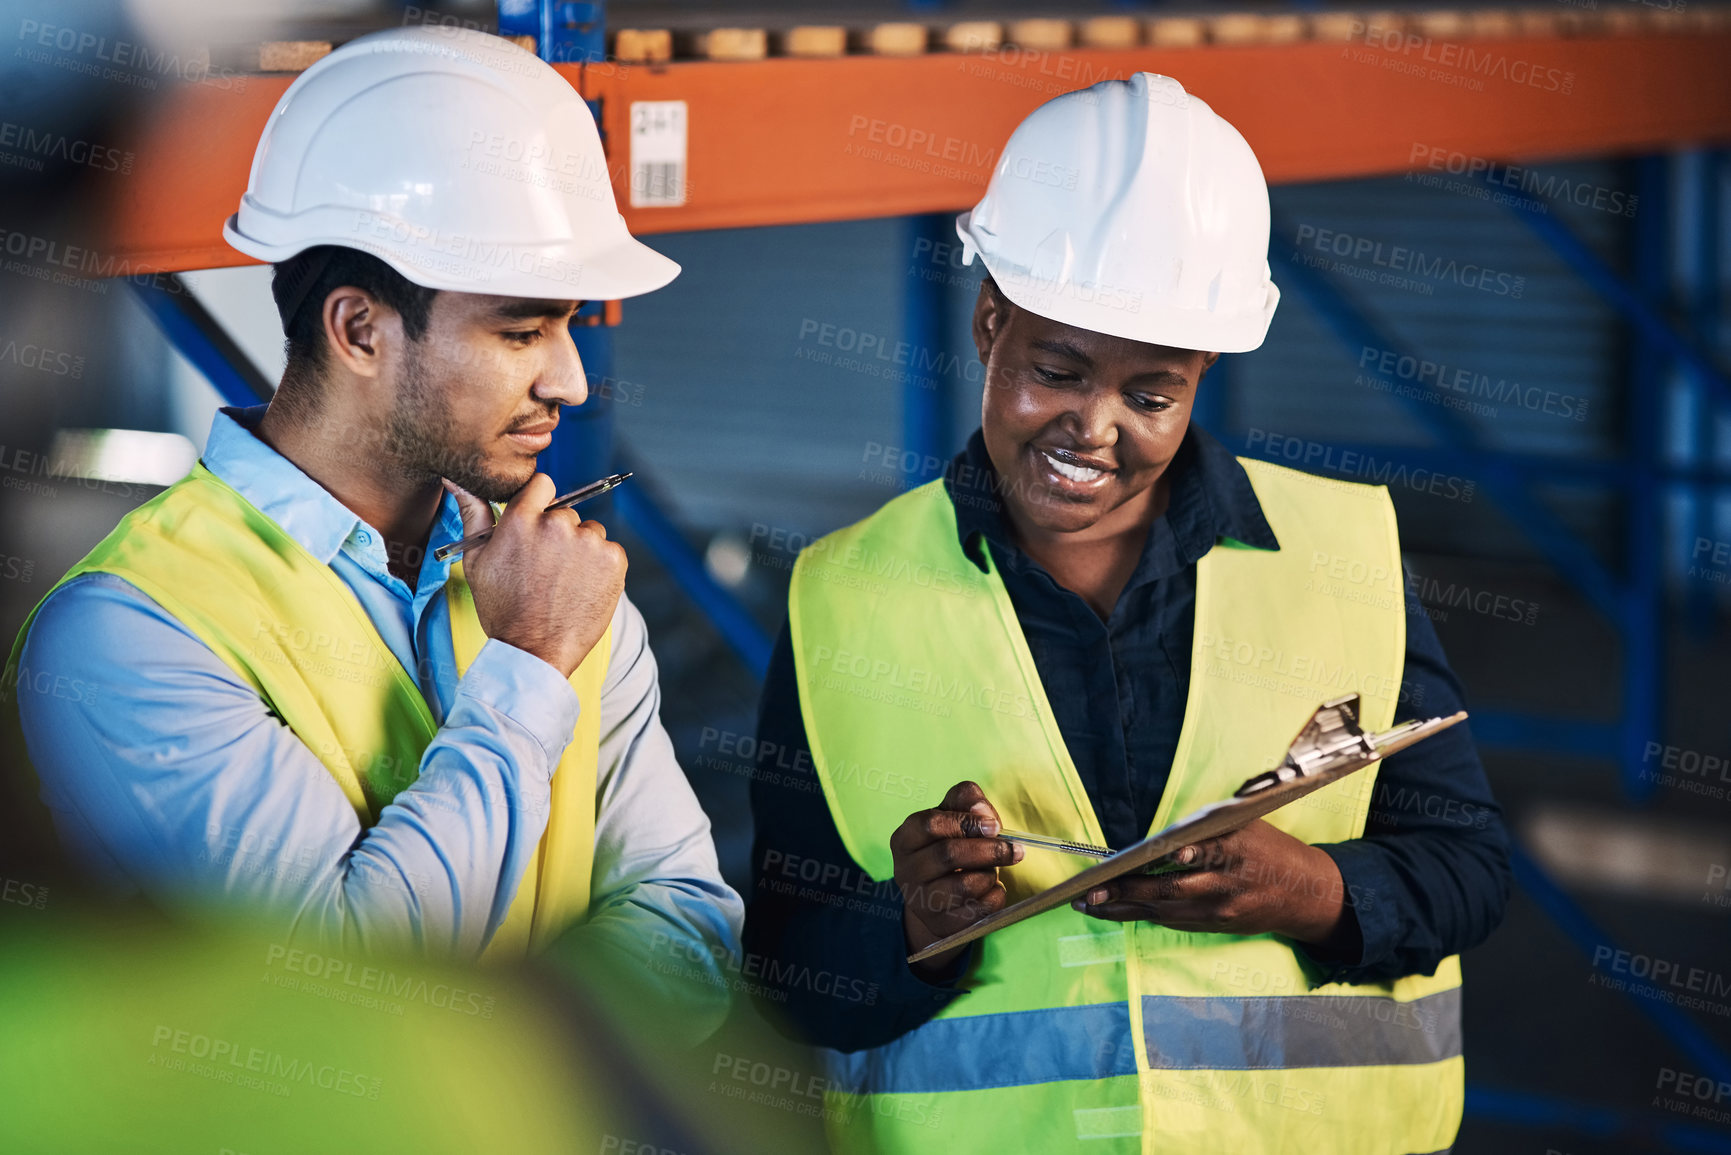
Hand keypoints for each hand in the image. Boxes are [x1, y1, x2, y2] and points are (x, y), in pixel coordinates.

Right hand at [447, 474, 626, 678]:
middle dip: (559, 534)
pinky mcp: (613, 560)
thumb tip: (457, 479)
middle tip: (547, 568)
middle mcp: (557, 524)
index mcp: (521, 519)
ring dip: (581, 550)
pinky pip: (609, 552)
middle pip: (566, 513)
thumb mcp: (477, 561)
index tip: (538, 523)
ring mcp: (588, 541)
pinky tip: (582, 589)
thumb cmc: (502, 609)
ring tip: (564, 583)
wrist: (534, 652)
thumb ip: (473, 514)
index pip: (542, 485)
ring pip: (589, 533)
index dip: (540, 502)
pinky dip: (601, 567)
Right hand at [890, 781, 1022, 976]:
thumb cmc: (948, 845)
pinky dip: (995, 896)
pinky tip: (992, 888)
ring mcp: (921, 902)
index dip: (966, 822)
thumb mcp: (951, 815)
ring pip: (964, 886)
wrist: (936, 897)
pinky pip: (978, 911)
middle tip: (1014, 849)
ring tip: (993, 869)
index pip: (931, 824)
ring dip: (990, 874)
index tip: (994, 825)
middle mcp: (905, 871)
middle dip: (989, 850)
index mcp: (905, 839)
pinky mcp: (941, 925)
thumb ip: (966, 800)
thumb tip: (983, 812)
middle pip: (949, 854)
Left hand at [1071, 820, 1359, 954]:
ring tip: (1086, 904)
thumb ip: (1210, 828)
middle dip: (1131, 890)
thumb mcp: (1249, 826)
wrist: (1305, 894)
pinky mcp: (1214, 925)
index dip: (1192, 854)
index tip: (1171, 853)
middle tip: (1094, 890)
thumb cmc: (1270, 849)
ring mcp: (1220, 910)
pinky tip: (1111, 910)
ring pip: (1164, 911)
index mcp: (1240, 850)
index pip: (1213, 852)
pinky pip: (1171, 921)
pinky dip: (1139, 914)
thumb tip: (1167, 830)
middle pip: (1175, 889)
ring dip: (1123, 908)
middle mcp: (1228, 884)